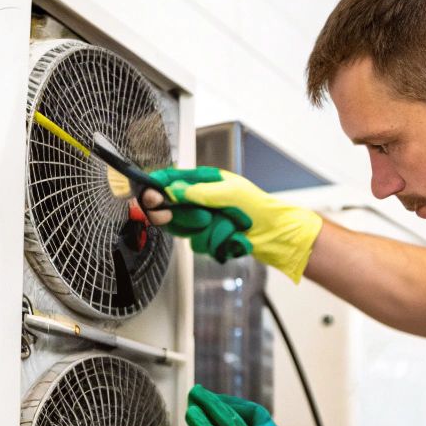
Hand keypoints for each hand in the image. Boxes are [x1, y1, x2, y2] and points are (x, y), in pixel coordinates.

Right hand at [141, 168, 323, 282]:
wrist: (274, 233)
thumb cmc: (257, 207)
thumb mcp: (230, 193)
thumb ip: (200, 192)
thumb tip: (174, 191)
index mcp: (202, 181)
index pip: (169, 181)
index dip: (156, 188)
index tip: (151, 196)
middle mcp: (197, 200)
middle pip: (168, 209)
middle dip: (187, 218)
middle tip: (205, 218)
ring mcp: (201, 220)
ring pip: (182, 230)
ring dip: (208, 231)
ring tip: (228, 226)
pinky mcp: (206, 238)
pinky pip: (197, 244)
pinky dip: (216, 242)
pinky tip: (230, 237)